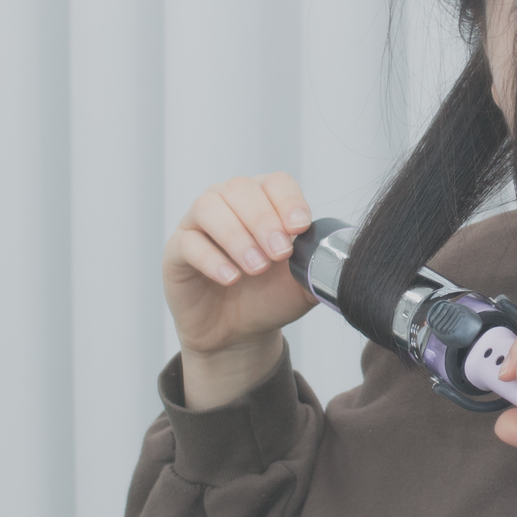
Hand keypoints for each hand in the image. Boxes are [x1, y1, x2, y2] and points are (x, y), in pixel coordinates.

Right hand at [163, 173, 316, 407]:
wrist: (238, 333)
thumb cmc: (269, 297)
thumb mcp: (304, 283)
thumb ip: (320, 265)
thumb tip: (340, 252)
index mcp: (263, 202)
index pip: (275, 182)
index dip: (288, 201)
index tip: (300, 228)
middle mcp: (228, 203)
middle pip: (241, 189)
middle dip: (264, 220)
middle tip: (279, 254)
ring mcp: (198, 225)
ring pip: (209, 207)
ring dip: (236, 236)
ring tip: (255, 267)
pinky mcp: (176, 252)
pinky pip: (188, 242)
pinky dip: (212, 259)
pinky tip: (231, 278)